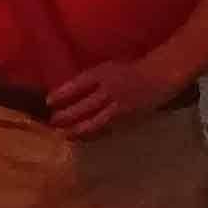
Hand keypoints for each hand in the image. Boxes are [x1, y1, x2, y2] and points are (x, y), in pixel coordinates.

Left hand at [49, 55, 177, 138]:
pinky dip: (93, 134)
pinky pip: (107, 129)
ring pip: (95, 122)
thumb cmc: (126, 72)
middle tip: (52, 121)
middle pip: (84, 106)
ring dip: (77, 130)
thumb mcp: (104, 69)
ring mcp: (120, 106)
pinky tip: (82, 138)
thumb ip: (86, 81)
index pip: (77, 85)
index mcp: (102, 74)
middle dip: (66, 116)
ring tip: (64, 134)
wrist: (159, 77)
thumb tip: (62, 94)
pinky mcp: (128, 119)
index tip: (48, 102)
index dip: (61, 95)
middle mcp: (111, 90)